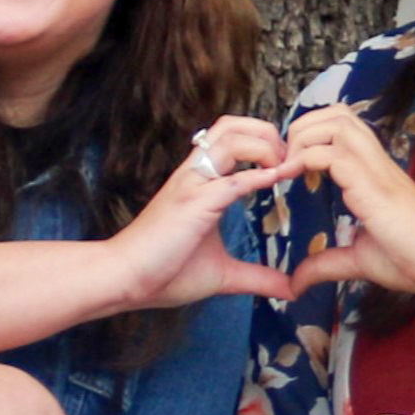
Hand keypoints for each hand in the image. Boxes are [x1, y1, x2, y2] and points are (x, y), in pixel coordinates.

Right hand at [101, 116, 322, 305]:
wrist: (123, 278)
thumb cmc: (163, 272)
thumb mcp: (222, 274)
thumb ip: (257, 277)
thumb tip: (291, 289)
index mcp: (200, 183)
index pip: (233, 140)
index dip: (264, 143)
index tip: (289, 166)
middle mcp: (195, 175)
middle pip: (231, 125)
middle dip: (266, 132)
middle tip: (289, 160)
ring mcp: (192, 185)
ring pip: (230, 138)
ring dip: (265, 146)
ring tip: (284, 166)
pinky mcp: (193, 204)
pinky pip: (230, 180)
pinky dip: (257, 176)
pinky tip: (277, 179)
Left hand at [279, 104, 414, 299]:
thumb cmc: (414, 261)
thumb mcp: (359, 261)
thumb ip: (325, 264)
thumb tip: (295, 284)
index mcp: (373, 173)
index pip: (340, 128)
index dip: (309, 137)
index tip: (287, 168)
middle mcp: (375, 163)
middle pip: (337, 113)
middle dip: (302, 127)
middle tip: (283, 161)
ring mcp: (376, 171)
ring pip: (337, 123)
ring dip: (305, 137)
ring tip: (287, 166)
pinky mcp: (374, 186)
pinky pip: (336, 154)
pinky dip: (307, 158)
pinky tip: (292, 177)